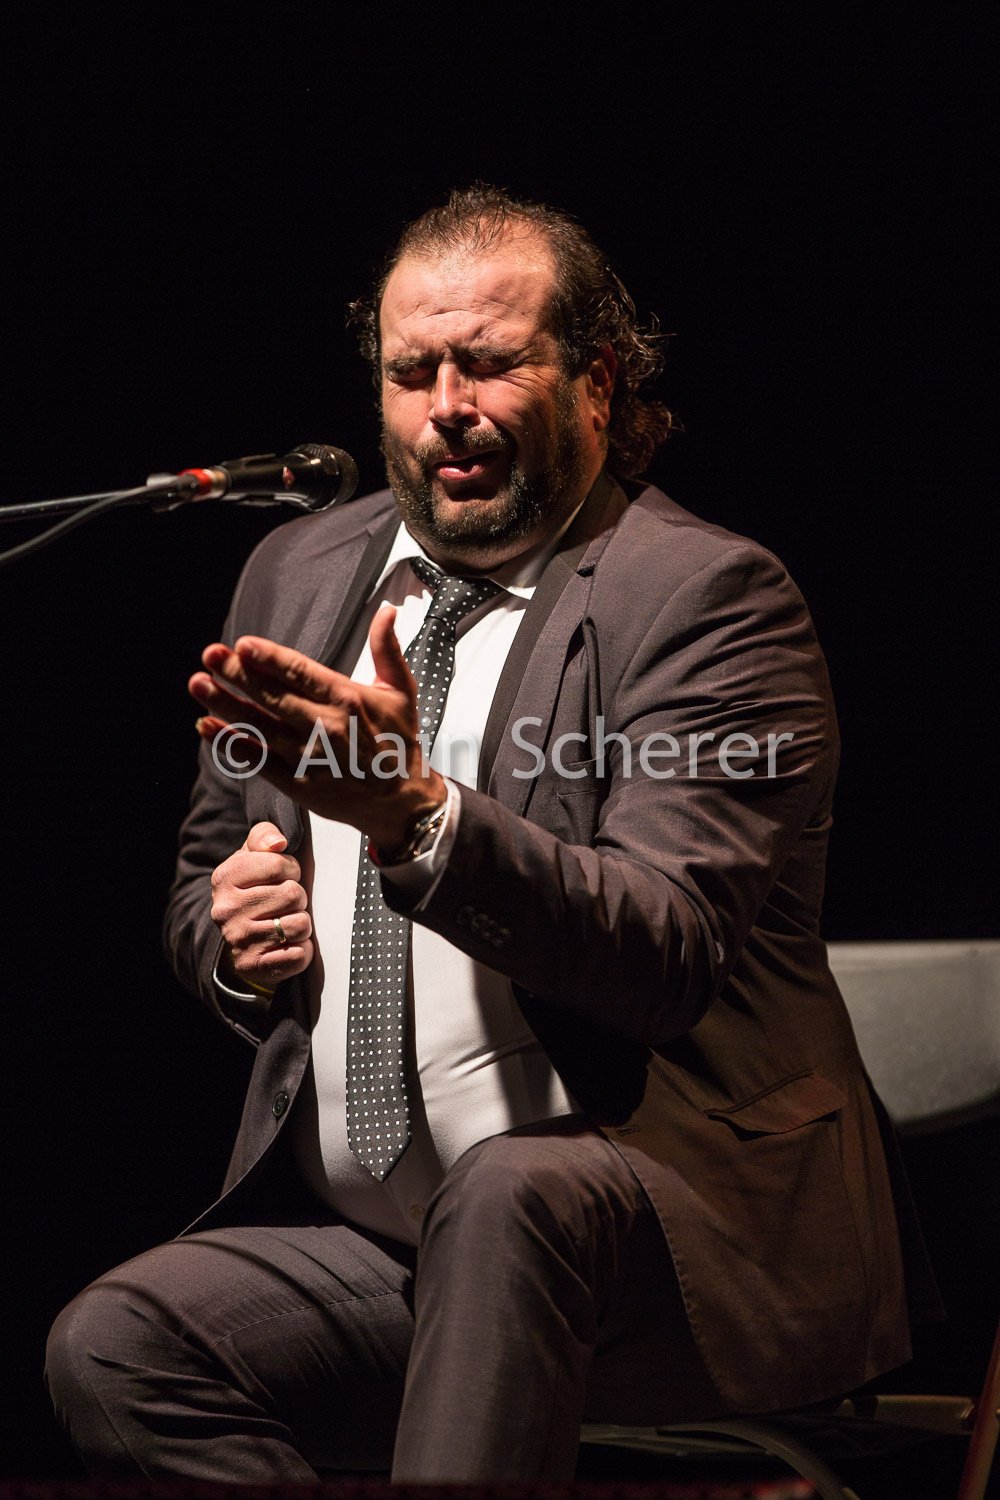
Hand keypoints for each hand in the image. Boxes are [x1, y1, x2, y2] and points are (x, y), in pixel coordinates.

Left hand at [190, 607, 447, 846]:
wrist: (402, 801)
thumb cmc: (399, 742)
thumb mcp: (402, 691)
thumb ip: (387, 649)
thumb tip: (387, 612)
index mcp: (347, 698)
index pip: (301, 673)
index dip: (269, 659)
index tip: (243, 644)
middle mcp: (326, 726)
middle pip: (273, 697)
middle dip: (237, 675)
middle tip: (210, 656)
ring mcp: (309, 756)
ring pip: (259, 727)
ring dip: (225, 705)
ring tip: (199, 685)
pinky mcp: (298, 783)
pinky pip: (256, 761)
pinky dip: (230, 745)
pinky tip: (207, 727)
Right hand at [210, 822, 312, 991]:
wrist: (240, 937)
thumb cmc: (253, 888)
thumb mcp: (253, 855)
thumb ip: (264, 836)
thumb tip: (278, 843)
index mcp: (224, 878)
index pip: (278, 864)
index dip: (290, 869)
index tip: (284, 876)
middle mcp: (225, 911)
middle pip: (292, 894)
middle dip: (297, 897)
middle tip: (284, 903)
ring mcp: (238, 941)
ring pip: (300, 924)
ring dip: (301, 923)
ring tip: (286, 922)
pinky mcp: (254, 967)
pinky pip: (300, 955)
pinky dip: (303, 950)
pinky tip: (288, 945)